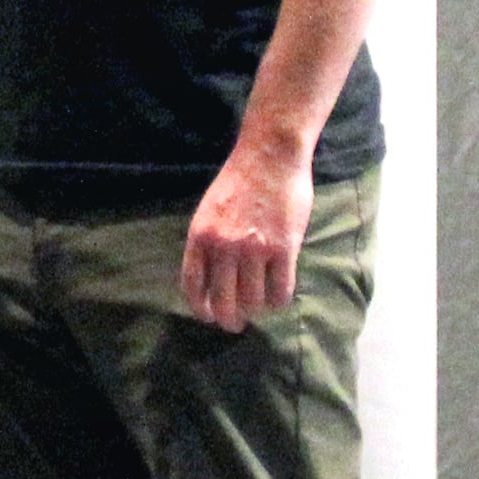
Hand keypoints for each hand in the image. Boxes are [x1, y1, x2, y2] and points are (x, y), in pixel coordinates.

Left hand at [182, 141, 313, 333]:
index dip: (200, 309)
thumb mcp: (209, 210)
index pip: (194, 287)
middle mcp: (224, 246)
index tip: (208, 317)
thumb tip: (210, 280)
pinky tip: (278, 297)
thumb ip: (208, 243)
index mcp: (201, 236)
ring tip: (259, 307)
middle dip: (230, 320)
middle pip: (224, 303)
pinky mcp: (284, 248)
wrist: (269, 154)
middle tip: (236, 323)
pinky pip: (280, 291)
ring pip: (253, 302)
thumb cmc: (239, 181)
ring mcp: (255, 248)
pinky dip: (279, 301)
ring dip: (256, 310)